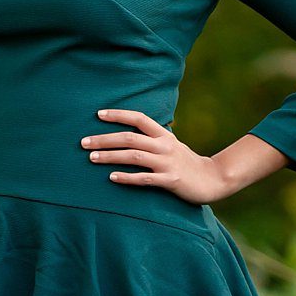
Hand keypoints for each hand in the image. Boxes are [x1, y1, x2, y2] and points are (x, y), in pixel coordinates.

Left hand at [83, 108, 229, 204]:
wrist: (213, 179)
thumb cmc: (186, 162)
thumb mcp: (170, 144)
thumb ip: (152, 138)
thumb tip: (129, 130)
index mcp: (163, 135)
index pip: (139, 118)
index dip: (118, 115)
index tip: (98, 114)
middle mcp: (164, 146)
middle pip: (129, 138)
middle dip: (104, 139)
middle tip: (83, 143)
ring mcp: (167, 163)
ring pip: (133, 157)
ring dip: (110, 157)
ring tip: (91, 158)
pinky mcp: (170, 180)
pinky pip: (144, 178)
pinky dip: (127, 177)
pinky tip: (111, 177)